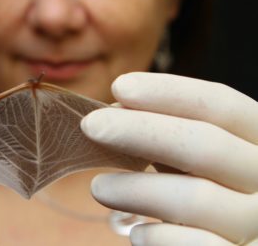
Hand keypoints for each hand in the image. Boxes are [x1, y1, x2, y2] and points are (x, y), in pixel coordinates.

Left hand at [81, 72, 257, 244]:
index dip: (170, 92)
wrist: (225, 242)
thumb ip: (165, 132)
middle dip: (142, 131)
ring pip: (195, 198)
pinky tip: (137, 232)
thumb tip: (113, 112)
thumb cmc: (203, 190)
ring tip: (98, 187)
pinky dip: (159, 237)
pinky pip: (195, 245)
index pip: (222, 105)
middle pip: (206, 144)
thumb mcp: (193, 156)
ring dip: (136, 189)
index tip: (119, 86)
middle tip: (90, 125)